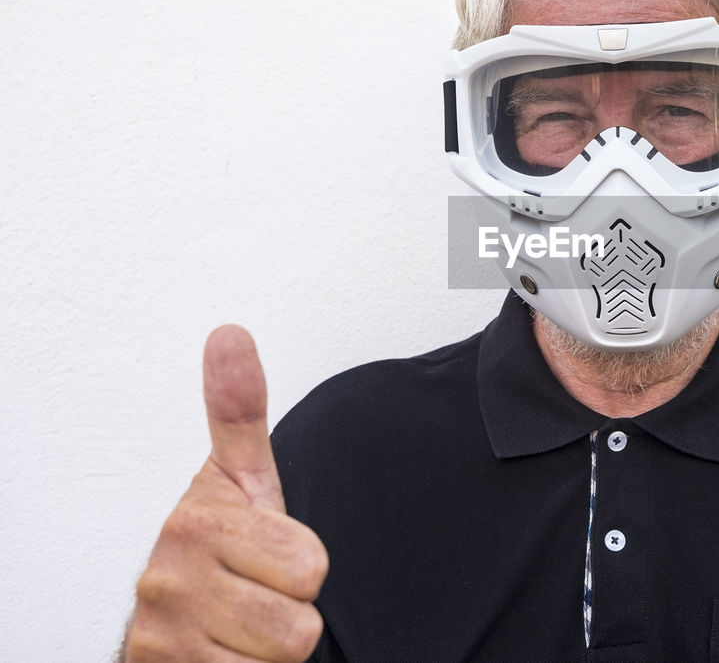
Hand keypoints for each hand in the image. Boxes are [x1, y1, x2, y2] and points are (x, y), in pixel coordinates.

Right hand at [125, 326, 328, 661]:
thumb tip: (230, 335)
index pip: (310, 565)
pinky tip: (225, 655)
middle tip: (256, 591)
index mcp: (196, 523)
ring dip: (269, 651)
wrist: (160, 621)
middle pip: (298, 622)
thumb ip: (240, 412)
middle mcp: (169, 582)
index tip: (267, 553)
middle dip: (288, 610)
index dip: (302, 566)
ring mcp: (164, 639)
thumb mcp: (238, 477)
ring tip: (241, 624)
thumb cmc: (213, 546)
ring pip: (280, 659)